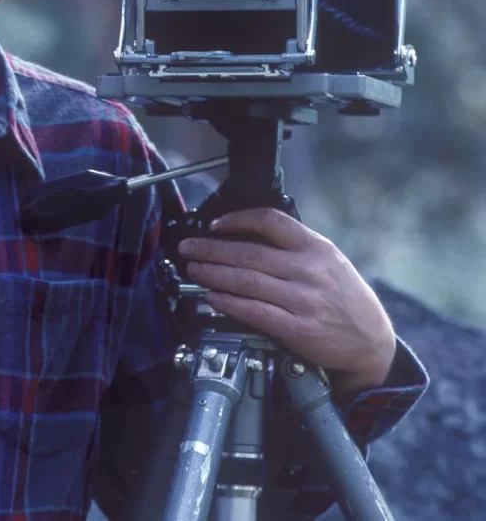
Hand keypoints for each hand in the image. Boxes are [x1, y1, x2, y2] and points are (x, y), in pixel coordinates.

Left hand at [177, 208, 396, 398]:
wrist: (372, 342)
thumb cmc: (345, 298)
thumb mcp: (328, 260)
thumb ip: (294, 247)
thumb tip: (245, 235)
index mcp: (315, 247)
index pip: (270, 221)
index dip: (237, 219)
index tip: (214, 224)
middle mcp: (309, 270)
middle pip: (249, 253)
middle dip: (211, 250)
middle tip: (188, 249)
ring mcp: (304, 300)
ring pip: (247, 282)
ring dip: (213, 275)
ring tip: (194, 271)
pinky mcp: (299, 328)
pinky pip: (255, 312)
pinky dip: (229, 304)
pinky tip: (212, 298)